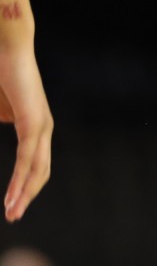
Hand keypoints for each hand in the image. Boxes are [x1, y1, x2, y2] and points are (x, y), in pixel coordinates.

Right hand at [0, 46, 51, 221]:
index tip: (11, 203)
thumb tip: (5, 120)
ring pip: (36, 169)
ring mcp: (41, 125)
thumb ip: (3, 115)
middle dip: (26, 196)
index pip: (34, 163)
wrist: (7, 49)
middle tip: (13, 217)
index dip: (24, 184)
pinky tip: (13, 197)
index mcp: (35, 125)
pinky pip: (27, 158)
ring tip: (12, 213)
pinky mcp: (34, 122)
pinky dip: (20, 180)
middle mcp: (43, 127)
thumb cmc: (0, 74)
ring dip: (23, 194)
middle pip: (40, 172)